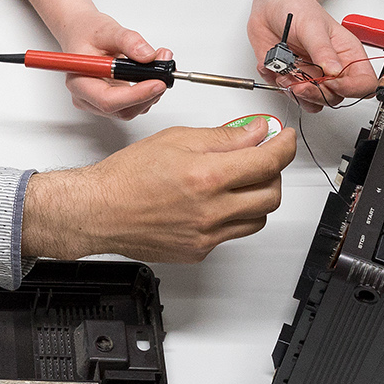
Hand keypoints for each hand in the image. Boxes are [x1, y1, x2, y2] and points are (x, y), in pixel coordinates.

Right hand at [23, 116, 295, 262]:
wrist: (99, 211)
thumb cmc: (127, 175)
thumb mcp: (176, 139)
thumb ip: (222, 137)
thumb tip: (255, 132)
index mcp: (207, 176)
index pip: (269, 161)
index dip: (284, 146)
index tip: (284, 138)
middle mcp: (212, 210)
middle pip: (271, 194)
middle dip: (273, 172)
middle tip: (260, 158)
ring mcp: (207, 235)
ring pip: (258, 218)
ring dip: (256, 197)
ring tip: (237, 182)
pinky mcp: (199, 251)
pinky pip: (232, 234)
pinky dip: (232, 216)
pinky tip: (213, 203)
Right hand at [48, 7, 170, 119]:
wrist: (80, 32)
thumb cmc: (86, 31)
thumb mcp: (107, 29)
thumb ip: (128, 41)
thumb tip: (148, 56)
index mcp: (79, 82)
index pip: (108, 100)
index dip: (136, 95)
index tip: (157, 82)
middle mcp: (86, 98)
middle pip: (122, 110)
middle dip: (148, 94)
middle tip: (164, 71)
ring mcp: (97, 102)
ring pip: (131, 110)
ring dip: (151, 93)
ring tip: (159, 64)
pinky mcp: (111, 101)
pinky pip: (133, 105)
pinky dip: (147, 92)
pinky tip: (151, 73)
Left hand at [249, 0, 377, 112]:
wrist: (271, 6)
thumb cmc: (296, 8)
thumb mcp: (312, 25)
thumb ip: (322, 49)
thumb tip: (334, 70)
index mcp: (347, 54)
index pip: (364, 83)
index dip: (350, 88)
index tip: (330, 81)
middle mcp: (332, 69)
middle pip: (337, 97)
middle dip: (317, 94)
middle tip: (300, 83)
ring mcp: (312, 76)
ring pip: (315, 102)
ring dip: (298, 95)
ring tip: (286, 75)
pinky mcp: (293, 79)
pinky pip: (292, 97)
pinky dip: (282, 89)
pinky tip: (276, 72)